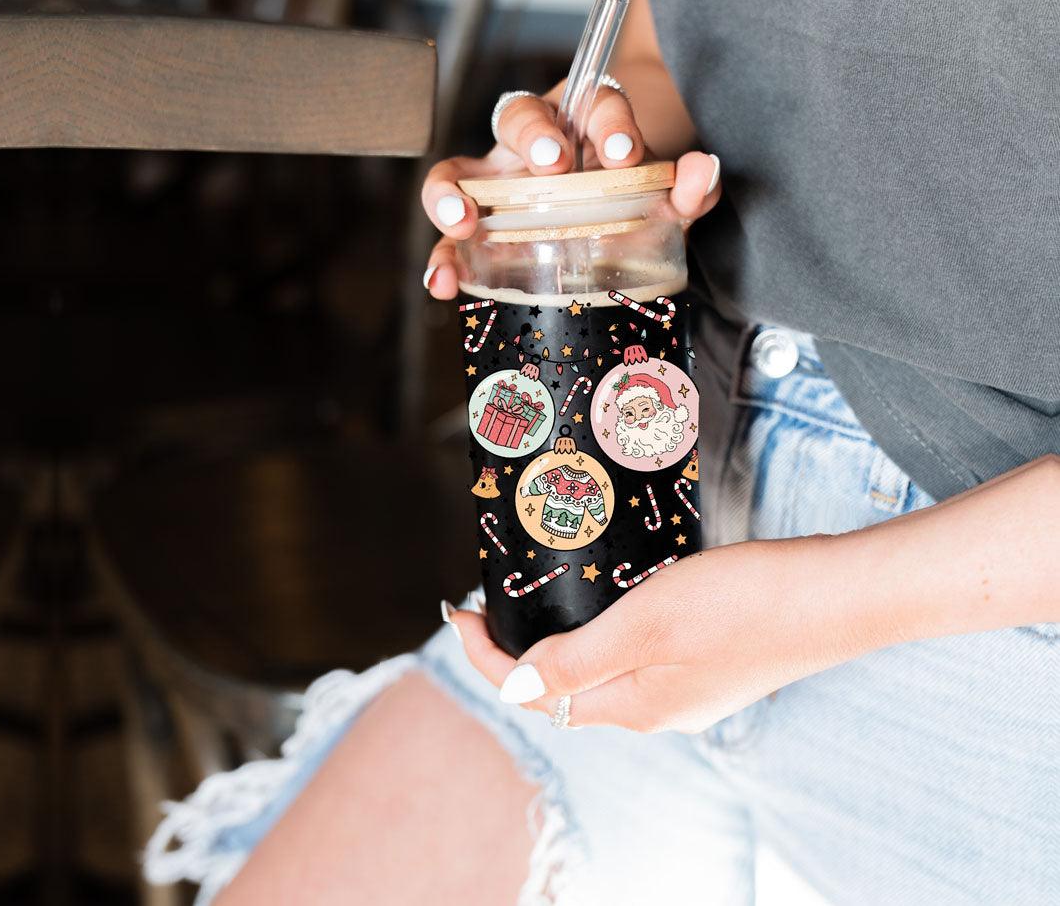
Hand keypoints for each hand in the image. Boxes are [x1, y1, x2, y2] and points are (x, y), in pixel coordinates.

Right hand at [420, 82, 721, 299]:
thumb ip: (686, 187)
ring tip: (462, 221)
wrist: (603, 210)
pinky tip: (440, 282)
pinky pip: (450, 239)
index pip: (591, 102)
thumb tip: (702, 173)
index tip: (624, 152)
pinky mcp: (479, 228)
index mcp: (581, 122)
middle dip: (532, 136)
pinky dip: (442, 259)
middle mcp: (532, 144)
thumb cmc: (626, 193)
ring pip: (459, 171)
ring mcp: (498, 183)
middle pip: (517, 116)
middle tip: (554, 164)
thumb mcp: (661, 193)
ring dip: (452, 193)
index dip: (607, 121)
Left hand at [446, 454, 1059, 732]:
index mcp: (632, 706)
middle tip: (500, 595)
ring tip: (548, 591)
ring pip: (603, 668)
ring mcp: (688, 688)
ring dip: (566, 636)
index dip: (487, 655)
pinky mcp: (711, 662)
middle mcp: (656, 708)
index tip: (464, 608)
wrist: (837, 596)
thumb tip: (512, 692)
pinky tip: (616, 596)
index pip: (534, 691)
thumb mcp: (646, 625)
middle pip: (566, 685)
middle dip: (523, 646)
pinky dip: (609, 629)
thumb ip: (576, 660)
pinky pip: (639, 654)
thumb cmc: (744, 604)